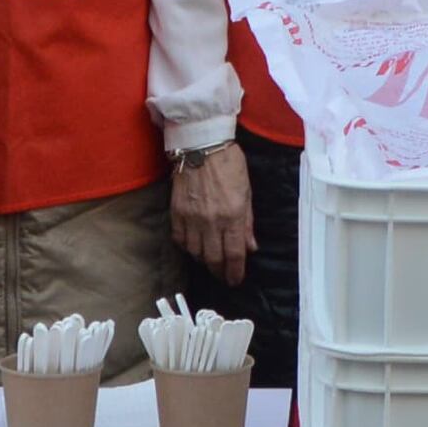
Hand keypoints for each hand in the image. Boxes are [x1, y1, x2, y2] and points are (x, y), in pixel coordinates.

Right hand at [169, 142, 254, 279]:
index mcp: (232, 216)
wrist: (202, 145)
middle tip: (223, 276)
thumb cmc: (229, 165)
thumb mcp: (246, 192)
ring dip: (204, 260)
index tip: (235, 280)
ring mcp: (191, 218)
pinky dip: (187, 247)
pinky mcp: (177, 212)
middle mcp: (211, 221)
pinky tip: (193, 246)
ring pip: (195, 252)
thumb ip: (247, 222)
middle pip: (213, 259)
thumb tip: (250, 247)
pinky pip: (180, 239)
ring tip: (210, 260)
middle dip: (220, 272)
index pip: (234, 254)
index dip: (235, 272)